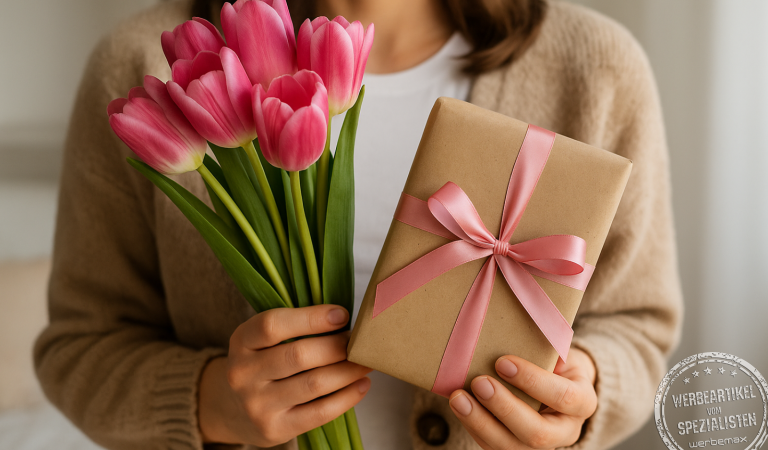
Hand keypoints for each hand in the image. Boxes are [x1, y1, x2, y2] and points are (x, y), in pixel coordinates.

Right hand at [198, 305, 371, 446]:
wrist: (236, 410)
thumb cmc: (263, 363)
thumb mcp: (263, 340)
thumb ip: (293, 326)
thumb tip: (343, 318)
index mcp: (241, 341)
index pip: (272, 325)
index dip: (311, 318)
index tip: (342, 315)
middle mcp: (243, 373)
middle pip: (298, 355)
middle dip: (337, 346)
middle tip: (359, 342)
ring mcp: (257, 404)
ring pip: (314, 383)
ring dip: (348, 370)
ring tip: (365, 361)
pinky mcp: (275, 428)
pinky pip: (319, 412)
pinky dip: (347, 396)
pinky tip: (362, 384)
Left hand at [448, 348, 596, 449]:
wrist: (560, 388)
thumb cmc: (558, 365)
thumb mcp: (563, 352)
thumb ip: (549, 348)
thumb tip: (521, 337)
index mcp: (583, 403)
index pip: (563, 397)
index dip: (533, 381)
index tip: (503, 362)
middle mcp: (564, 432)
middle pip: (536, 432)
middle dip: (504, 408)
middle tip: (479, 382)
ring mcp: (539, 446)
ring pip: (510, 447)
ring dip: (480, 422)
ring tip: (459, 398)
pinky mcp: (516, 449)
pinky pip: (493, 447)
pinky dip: (473, 427)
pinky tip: (460, 407)